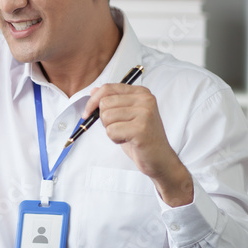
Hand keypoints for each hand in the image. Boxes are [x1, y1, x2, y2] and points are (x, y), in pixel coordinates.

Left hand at [83, 84, 193, 206]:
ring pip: (106, 117)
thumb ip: (112, 101)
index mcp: (141, 92)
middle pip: (105, 103)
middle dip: (105, 119)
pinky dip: (115, 139)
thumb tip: (93, 91)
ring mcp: (145, 113)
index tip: (87, 113)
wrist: (159, 159)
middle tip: (119, 128)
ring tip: (126, 134)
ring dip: (111, 130)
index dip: (93, 101)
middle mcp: (145, 99)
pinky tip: (128, 140)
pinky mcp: (141, 128)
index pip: (108, 88)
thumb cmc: (140, 138)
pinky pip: (111, 131)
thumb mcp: (125, 115)